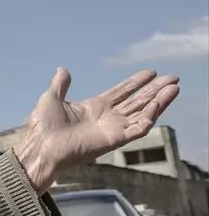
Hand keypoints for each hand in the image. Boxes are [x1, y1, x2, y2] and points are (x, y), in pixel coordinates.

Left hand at [14, 68, 179, 191]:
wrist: (41, 146)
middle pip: (137, 101)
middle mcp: (107, 118)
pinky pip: (138, 129)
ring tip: (174, 87)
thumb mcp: (51, 99)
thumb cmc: (42, 127)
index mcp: (94, 107)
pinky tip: (158, 104)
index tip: (150, 72)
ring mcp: (113, 129)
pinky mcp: (115, 140)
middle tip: (172, 78)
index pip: (121, 93)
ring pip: (143, 113)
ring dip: (159, 101)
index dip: (135, 83)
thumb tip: (63, 69)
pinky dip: (150, 117)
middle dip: (154, 90)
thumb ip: (60, 85)